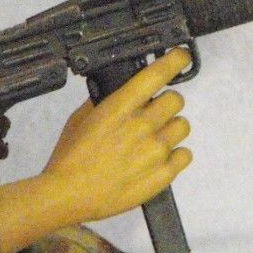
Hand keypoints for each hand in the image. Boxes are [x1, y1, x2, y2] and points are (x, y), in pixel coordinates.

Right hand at [0, 49, 192, 252]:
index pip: (157, 75)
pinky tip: (157, 158)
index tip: (180, 57)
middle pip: (176, 100)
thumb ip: (105, 102)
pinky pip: (185, 155)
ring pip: (182, 126)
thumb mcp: (80, 119)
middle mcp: (142, 126)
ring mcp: (155, 152)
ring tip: (152, 140)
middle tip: (153, 113)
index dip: (174, 61)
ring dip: (169, 129)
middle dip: (165, 103)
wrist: (67, 195)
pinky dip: (175, 155)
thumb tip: (121, 91)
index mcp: (120, 108)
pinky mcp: (162, 176)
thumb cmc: (69, 158)